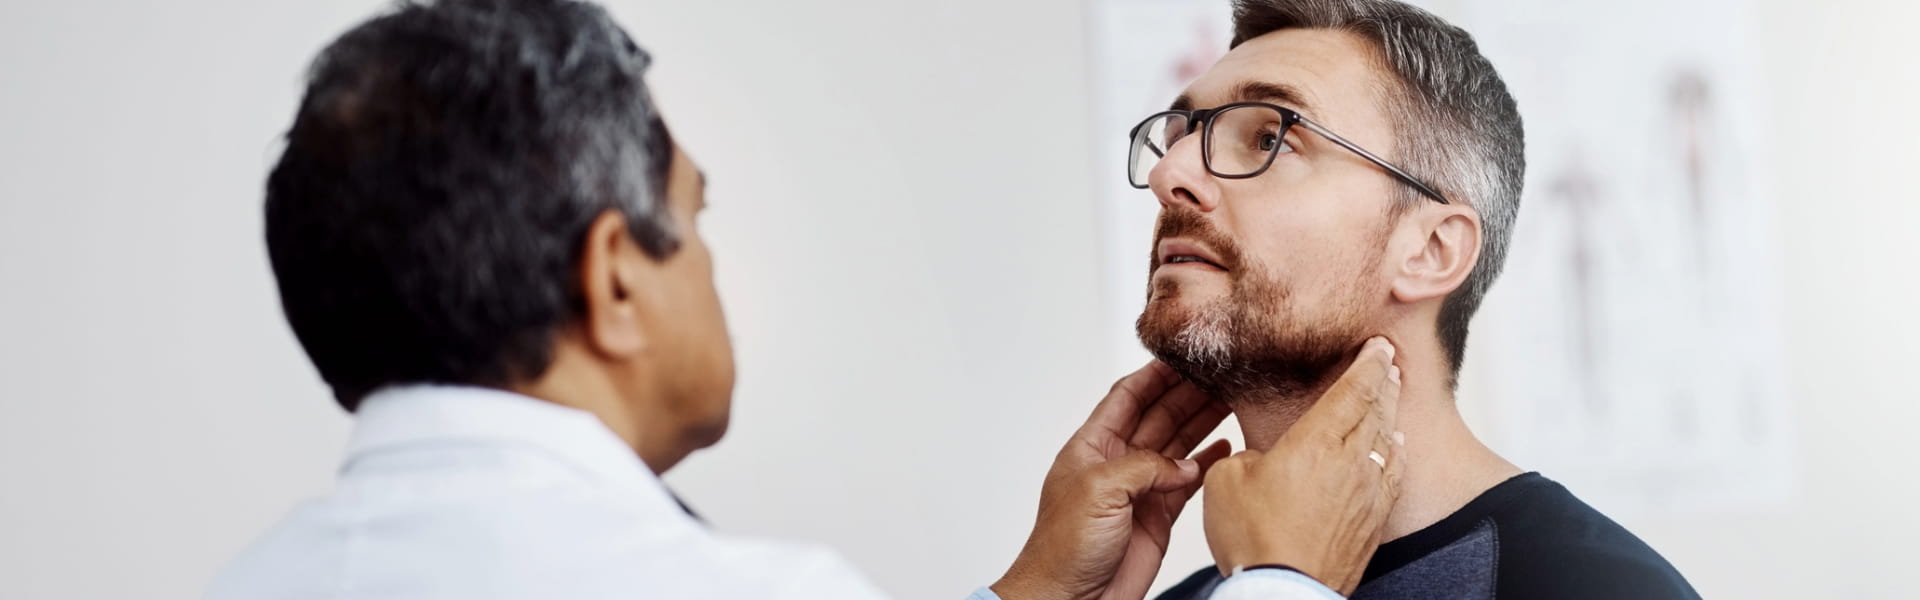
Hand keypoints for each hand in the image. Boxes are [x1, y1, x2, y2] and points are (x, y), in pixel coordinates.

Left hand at [992, 360, 1233, 599]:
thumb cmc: (1063, 549)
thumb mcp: (1099, 490)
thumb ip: (1143, 466)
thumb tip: (1182, 464)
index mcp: (1091, 447)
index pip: (1126, 397)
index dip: (1154, 375)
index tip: (1184, 355)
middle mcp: (1116, 463)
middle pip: (1158, 415)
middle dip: (1188, 394)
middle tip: (1222, 374)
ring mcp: (1139, 489)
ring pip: (1177, 444)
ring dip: (1203, 422)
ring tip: (1233, 400)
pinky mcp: (1158, 516)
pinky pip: (1188, 480)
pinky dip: (1208, 462)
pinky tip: (1227, 445)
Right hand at [1200, 337, 1404, 595]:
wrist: (1283, 591)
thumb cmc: (1253, 538)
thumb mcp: (1226, 480)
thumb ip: (1247, 456)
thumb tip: (1261, 460)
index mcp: (1316, 442)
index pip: (1353, 390)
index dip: (1368, 362)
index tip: (1378, 344)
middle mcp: (1351, 461)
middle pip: (1377, 409)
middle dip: (1384, 380)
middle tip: (1389, 360)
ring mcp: (1368, 492)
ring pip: (1387, 440)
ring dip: (1391, 412)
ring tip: (1393, 394)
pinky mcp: (1373, 521)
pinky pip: (1392, 475)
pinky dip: (1395, 453)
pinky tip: (1394, 447)